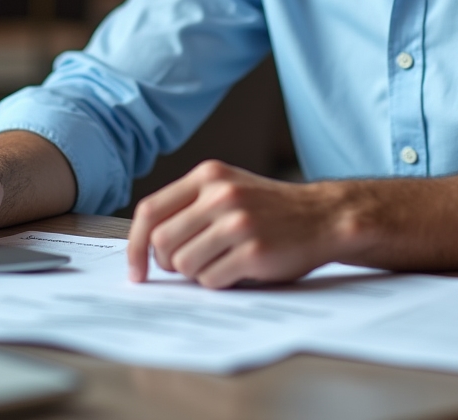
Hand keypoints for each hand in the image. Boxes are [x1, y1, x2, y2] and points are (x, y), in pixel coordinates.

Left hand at [127, 160, 340, 288]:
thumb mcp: (229, 188)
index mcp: (209, 175)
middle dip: (168, 264)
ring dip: (198, 273)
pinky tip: (240, 268)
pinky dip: (219, 282)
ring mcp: (237, 222)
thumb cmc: (270, 209)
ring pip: (184, 265)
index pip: (150, 211)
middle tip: (189, 266)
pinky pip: (211, 280)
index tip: (136, 269)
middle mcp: (220, 194)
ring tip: (223, 261)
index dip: (134, 245)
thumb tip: (145, 245)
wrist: (323, 216)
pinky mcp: (252, 251)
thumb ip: (190, 206)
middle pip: (162, 243)